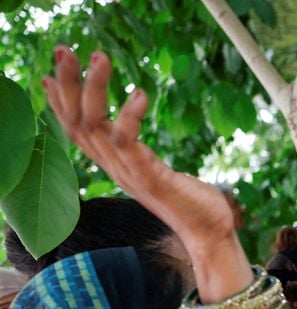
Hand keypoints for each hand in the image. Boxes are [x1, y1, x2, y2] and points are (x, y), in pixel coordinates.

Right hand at [42, 47, 233, 254]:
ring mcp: (130, 175)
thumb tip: (132, 136)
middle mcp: (116, 170)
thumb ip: (140, 155)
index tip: (52, 70)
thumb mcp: (156, 173)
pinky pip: (126, 142)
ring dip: (93, 89)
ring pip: (93, 126)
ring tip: (99, 57)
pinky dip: (129, 115)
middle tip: (65, 50)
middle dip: (67, 85)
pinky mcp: (149, 178)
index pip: (75, 131)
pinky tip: (141, 94)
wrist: (210, 235)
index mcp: (115, 167)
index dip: (60, 102)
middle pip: (76, 123)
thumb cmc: (192, 203)